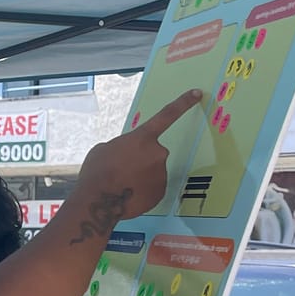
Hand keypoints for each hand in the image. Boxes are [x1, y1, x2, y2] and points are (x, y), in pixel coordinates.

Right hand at [70, 90, 201, 230]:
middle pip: (153, 153)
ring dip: (140, 176)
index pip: (167, 115)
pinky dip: (142, 191)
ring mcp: (162, 174)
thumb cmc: (97, 172)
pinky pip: (153, 187)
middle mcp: (158, 153)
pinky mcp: (161, 192)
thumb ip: (122, 146)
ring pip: (153, 172)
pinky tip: (127, 194)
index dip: (183, 103)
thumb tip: (127, 154)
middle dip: (140, 160)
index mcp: (142, 138)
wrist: (98, 202)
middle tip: (121, 171)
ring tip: (121, 185)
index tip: (197, 93)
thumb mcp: (103, 149)